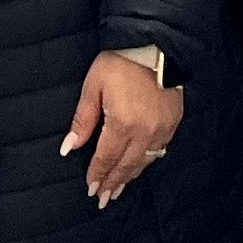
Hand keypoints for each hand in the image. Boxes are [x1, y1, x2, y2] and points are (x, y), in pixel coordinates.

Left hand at [60, 50, 182, 206]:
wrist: (156, 44)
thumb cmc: (121, 62)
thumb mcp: (93, 86)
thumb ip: (83, 120)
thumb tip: (69, 148)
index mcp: (122, 123)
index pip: (106, 158)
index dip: (98, 175)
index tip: (91, 189)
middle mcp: (144, 131)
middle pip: (126, 165)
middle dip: (113, 183)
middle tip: (103, 198)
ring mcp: (162, 128)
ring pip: (144, 162)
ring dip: (130, 176)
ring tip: (119, 189)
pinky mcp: (173, 122)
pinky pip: (159, 150)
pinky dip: (147, 161)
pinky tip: (140, 166)